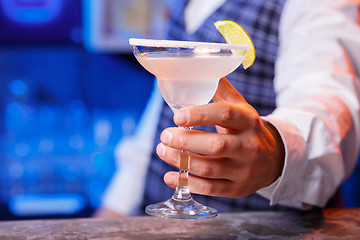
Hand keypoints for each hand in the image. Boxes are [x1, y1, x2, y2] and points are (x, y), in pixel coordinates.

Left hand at [157, 77, 284, 197]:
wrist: (273, 159)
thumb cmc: (248, 130)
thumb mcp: (241, 108)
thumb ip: (221, 90)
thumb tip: (202, 64)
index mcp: (248, 121)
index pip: (225, 115)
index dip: (200, 115)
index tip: (177, 116)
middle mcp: (248, 146)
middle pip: (215, 145)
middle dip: (185, 141)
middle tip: (165, 135)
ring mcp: (243, 169)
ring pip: (208, 168)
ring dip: (180, 161)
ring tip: (162, 151)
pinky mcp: (236, 188)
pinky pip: (209, 188)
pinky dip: (186, 183)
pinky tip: (169, 176)